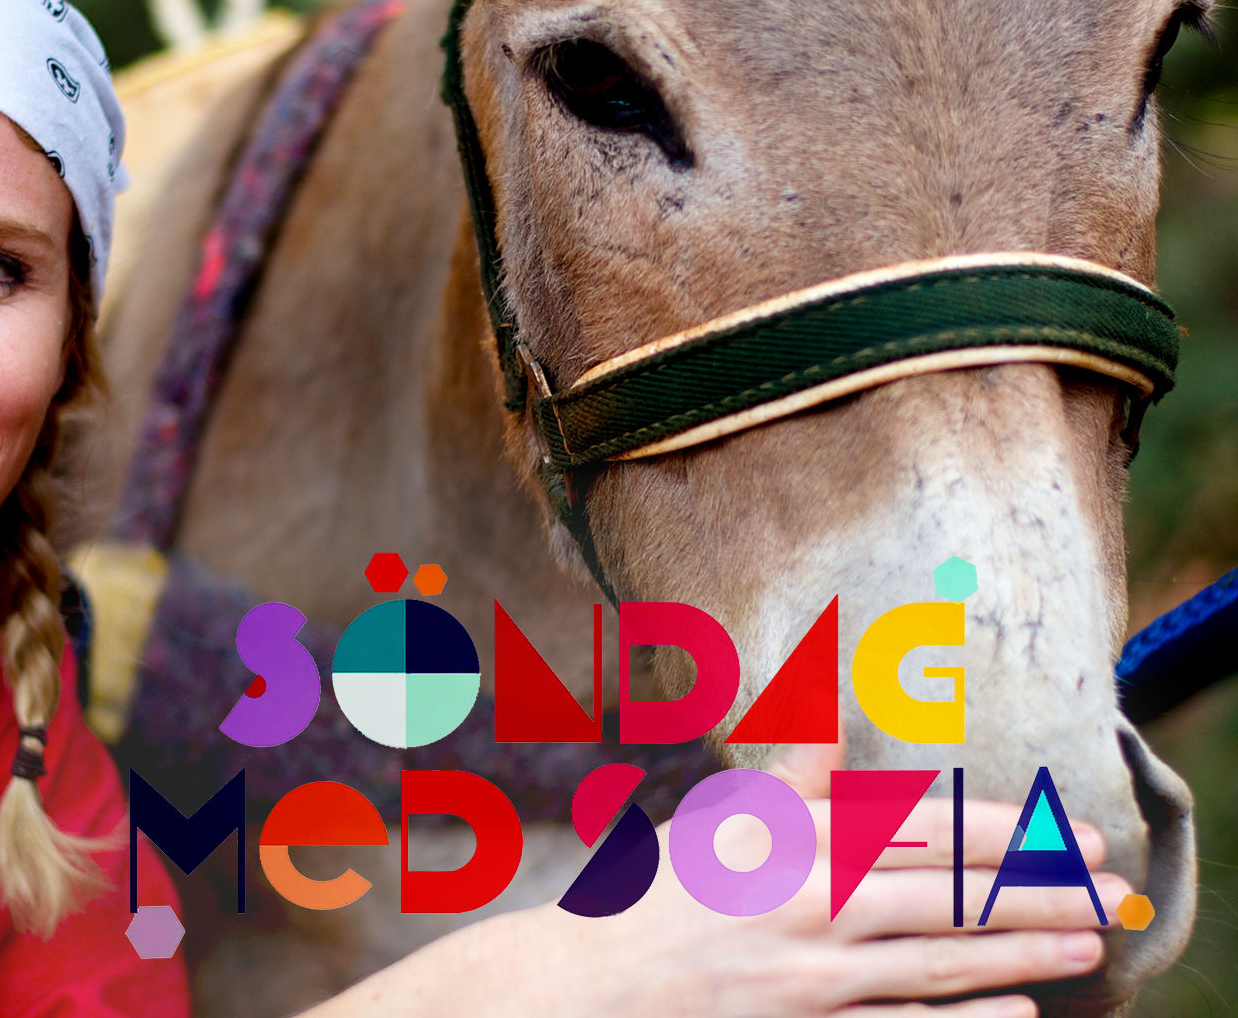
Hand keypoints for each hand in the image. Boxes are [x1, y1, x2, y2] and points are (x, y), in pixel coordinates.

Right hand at [313, 742, 1126, 1017]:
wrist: (589, 986)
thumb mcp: (724, 823)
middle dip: (1036, 891)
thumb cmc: (659, 896)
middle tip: (1107, 889)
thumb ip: (794, 775)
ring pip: (936, 964)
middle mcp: (807, 906)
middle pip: (945, 895)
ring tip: (1087, 946)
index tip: (1066, 830)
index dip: (1003, 830)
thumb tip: (837, 712)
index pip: (919, 829)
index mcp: (791, 843)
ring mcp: (809, 978)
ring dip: (1020, 954)